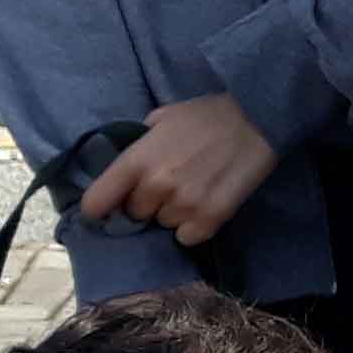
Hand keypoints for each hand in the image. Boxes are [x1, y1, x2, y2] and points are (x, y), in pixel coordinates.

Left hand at [73, 94, 277, 247]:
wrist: (256, 121)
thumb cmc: (207, 115)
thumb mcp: (162, 118)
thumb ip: (141, 145)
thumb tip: (130, 166)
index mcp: (136, 160)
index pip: (96, 203)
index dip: (99, 208)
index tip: (107, 208)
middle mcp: (155, 187)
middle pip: (135, 214)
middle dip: (146, 203)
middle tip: (168, 186)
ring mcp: (183, 205)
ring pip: (164, 224)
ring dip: (173, 213)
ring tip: (194, 191)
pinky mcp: (210, 219)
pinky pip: (188, 237)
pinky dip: (194, 226)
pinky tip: (206, 206)